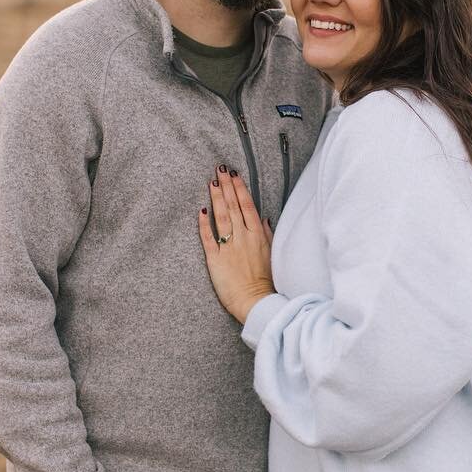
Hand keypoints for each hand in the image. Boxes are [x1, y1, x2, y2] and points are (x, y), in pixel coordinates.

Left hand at [198, 166, 274, 323]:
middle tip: (219, 169)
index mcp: (258, 234)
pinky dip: (204, 224)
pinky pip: (208, 238)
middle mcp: (243, 237)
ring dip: (216, 198)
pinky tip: (200, 210)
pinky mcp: (216, 259)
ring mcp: (229, 247)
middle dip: (226, 186)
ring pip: (221, 217)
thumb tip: (264, 218)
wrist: (256, 302)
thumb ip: (267, 233)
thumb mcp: (271, 253)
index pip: (247, 205)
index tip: (234, 175)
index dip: (239, 188)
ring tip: (211, 182)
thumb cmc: (265, 280)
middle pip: (233, 206)